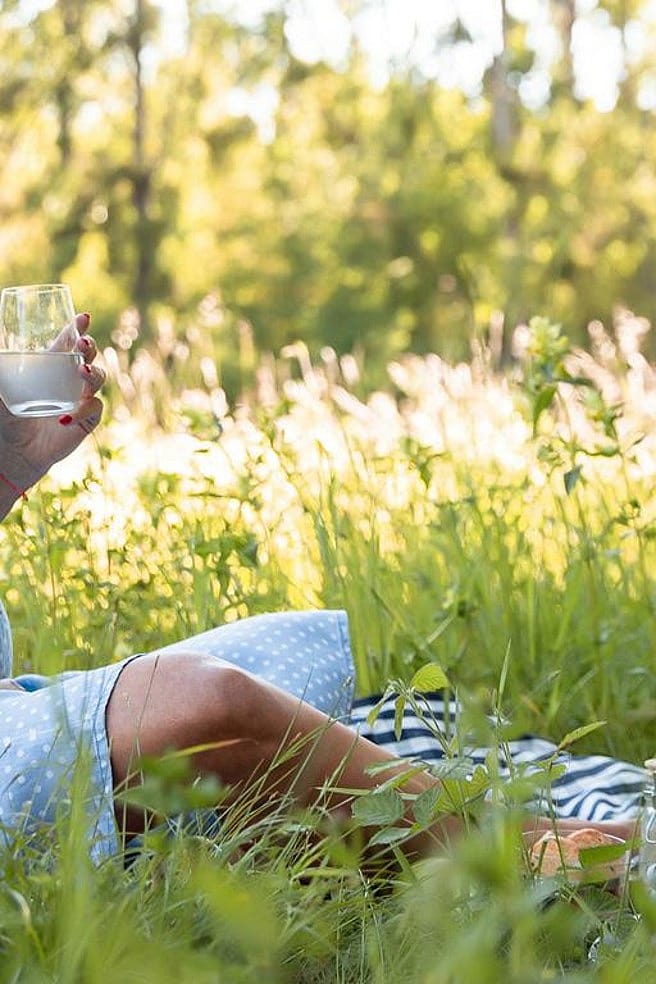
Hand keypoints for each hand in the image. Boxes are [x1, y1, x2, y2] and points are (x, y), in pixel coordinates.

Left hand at [0, 313, 104, 498]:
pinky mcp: (87, 421)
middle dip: (89, 346)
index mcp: (52, 367)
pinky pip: (93, 409)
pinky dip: (82, 411)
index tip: (82, 317)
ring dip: (92, 372)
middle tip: (82, 343)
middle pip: (89, 356)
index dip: (77, 328)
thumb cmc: (4, 419)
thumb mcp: (1, 388)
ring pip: (98, 378)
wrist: (13, 453)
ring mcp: (81, 400)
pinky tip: (65, 417)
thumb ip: (0, 367)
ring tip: (81, 371)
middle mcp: (70, 381)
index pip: (69, 342)